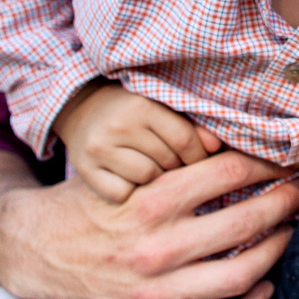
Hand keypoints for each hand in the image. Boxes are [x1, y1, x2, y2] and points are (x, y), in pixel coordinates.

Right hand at [0, 148, 298, 298]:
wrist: (36, 250)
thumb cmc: (88, 202)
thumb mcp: (123, 170)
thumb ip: (171, 160)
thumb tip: (231, 138)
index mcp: (150, 202)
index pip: (229, 173)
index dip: (266, 163)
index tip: (284, 160)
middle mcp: (156, 248)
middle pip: (245, 222)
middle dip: (283, 203)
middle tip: (298, 192)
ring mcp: (154, 293)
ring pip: (240, 277)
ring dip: (274, 253)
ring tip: (285, 234)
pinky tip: (262, 288)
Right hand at [55, 81, 221, 203]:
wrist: (83, 110)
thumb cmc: (134, 110)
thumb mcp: (162, 109)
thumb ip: (191, 127)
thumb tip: (215, 148)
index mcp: (142, 105)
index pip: (184, 140)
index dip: (199, 154)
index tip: (201, 159)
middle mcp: (118, 125)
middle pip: (167, 161)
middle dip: (178, 167)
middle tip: (173, 163)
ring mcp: (99, 148)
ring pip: (147, 178)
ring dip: (155, 178)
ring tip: (152, 168)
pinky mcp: (85, 169)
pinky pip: (121, 193)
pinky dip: (130, 190)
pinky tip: (129, 178)